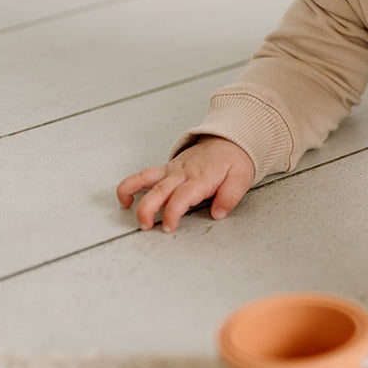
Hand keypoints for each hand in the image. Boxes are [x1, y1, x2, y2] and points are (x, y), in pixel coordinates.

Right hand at [116, 136, 255, 231]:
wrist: (228, 140)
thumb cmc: (233, 160)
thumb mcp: (241, 178)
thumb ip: (230, 197)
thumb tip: (218, 213)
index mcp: (200, 178)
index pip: (181, 198)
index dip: (172, 214)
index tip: (168, 227)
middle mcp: (182, 174)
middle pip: (159, 191)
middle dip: (147, 210)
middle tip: (146, 226)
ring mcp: (171, 170)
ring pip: (145, 179)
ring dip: (131, 193)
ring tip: (126, 209)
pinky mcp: (166, 170)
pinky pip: (143, 175)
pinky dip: (130, 185)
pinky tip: (126, 199)